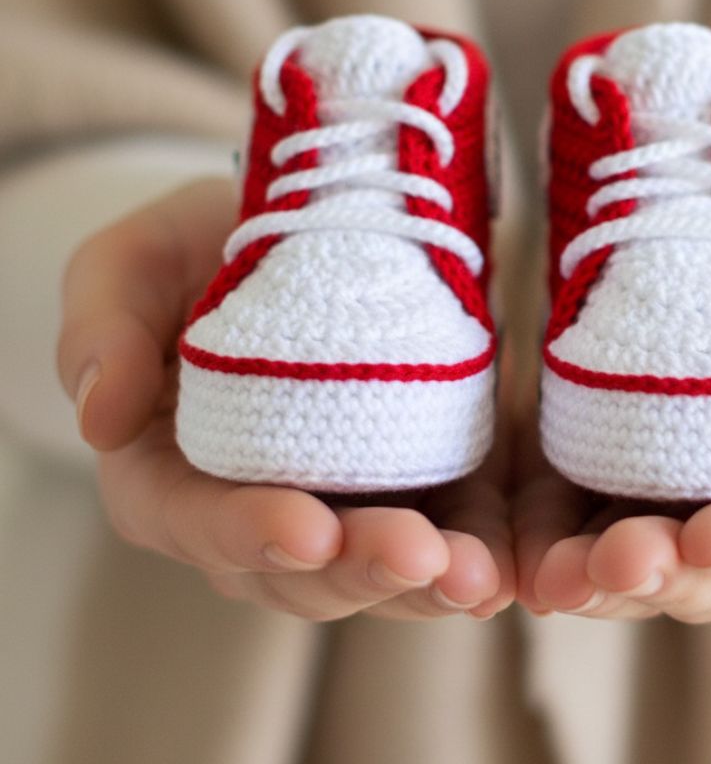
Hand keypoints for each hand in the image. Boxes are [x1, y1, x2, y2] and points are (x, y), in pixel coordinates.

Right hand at [58, 179, 513, 620]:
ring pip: (373, 569)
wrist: (287, 229)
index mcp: (171, 474)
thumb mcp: (128, 264)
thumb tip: (101, 418)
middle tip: (420, 557)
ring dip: (426, 583)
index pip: (198, 523)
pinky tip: (507, 563)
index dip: (249, 534)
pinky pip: (439, 528)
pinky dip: (472, 548)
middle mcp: (254, 507)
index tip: (309, 529)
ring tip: (478, 577)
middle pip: (298, 568)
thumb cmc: (193, 247)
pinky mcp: (407, 476)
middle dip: (360, 571)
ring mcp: (338, 500)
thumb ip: (101, 329)